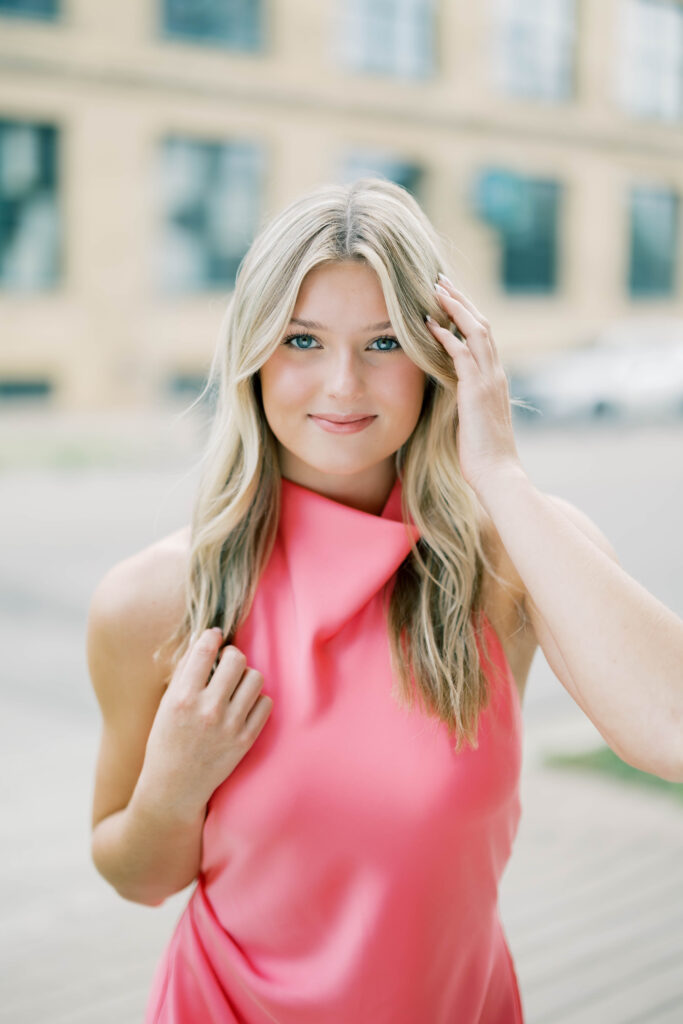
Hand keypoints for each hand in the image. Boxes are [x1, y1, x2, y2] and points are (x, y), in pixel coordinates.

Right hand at [134, 629, 272, 823]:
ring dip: (246, 677)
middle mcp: (208, 709)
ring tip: (235, 686)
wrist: (175, 787)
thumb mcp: (166, 704)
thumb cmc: (167, 741)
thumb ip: (185, 674)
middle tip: (226, 664)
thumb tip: (206, 640)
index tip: (215, 636)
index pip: (205, 650)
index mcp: (182, 697)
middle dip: (231, 656)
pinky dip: (256, 700)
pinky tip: (243, 706)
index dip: (212, 636)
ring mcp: (230, 725)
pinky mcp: (246, 739)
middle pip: (236, 659)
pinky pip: (266, 702)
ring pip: (255, 677)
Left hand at [425, 274, 524, 502]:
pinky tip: (428, 323)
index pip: (483, 337)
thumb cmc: (482, 457)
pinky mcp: (476, 391)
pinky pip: (460, 353)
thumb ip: (464, 404)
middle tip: (441, 280)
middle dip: (461, 300)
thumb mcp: (472, 423)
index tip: (449, 299)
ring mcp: (489, 380)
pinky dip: (445, 335)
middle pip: (482, 324)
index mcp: (495, 381)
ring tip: (435, 288)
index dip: (467, 315)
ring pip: (475, 331)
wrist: (498, 475)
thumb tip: (449, 398)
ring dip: (454, 307)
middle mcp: (496, 374)